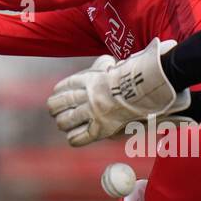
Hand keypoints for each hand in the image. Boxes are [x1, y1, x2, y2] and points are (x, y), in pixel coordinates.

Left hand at [46, 39, 190, 146]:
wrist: (144, 87)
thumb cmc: (132, 78)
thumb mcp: (114, 66)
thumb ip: (105, 65)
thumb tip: (107, 62)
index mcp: (87, 80)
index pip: (62, 88)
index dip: (57, 94)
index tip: (58, 97)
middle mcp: (85, 96)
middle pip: (57, 104)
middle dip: (55, 110)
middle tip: (58, 113)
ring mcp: (92, 113)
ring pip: (64, 121)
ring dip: (64, 124)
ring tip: (66, 125)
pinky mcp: (100, 128)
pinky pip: (77, 138)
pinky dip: (74, 139)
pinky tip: (75, 137)